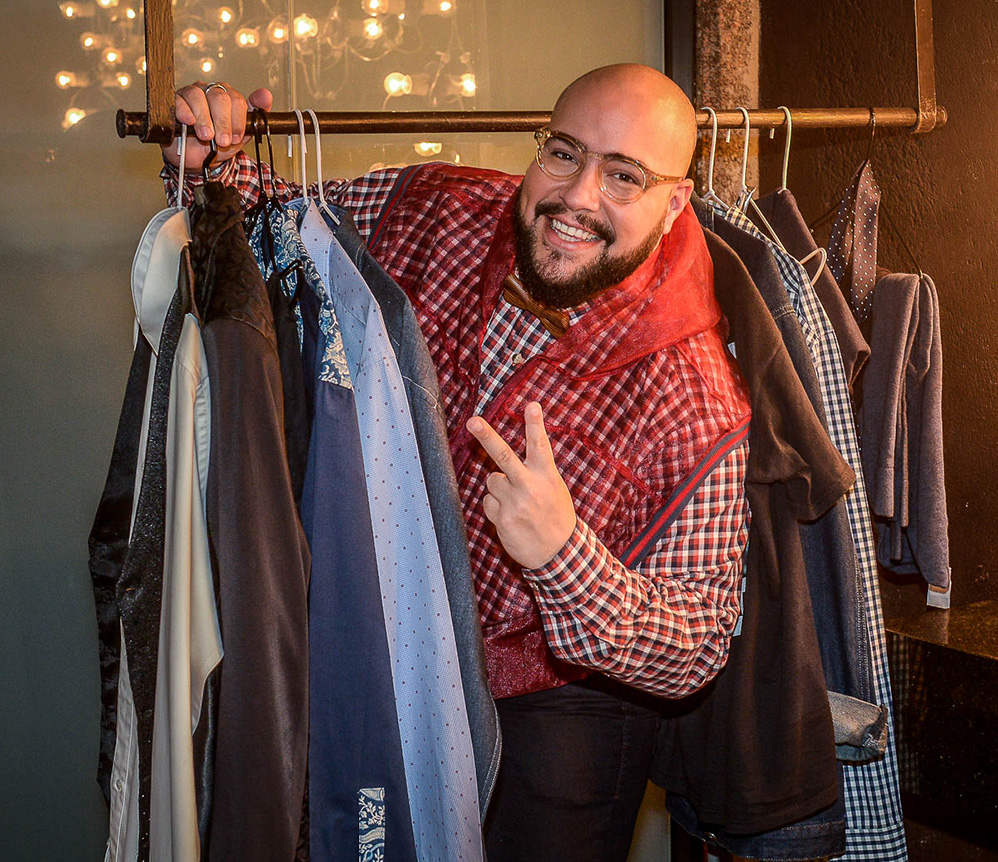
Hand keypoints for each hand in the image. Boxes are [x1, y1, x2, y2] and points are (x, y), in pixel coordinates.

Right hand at [161, 82, 273, 170]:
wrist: (199, 159)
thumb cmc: (218, 143)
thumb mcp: (242, 134)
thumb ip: (256, 115)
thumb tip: (266, 95)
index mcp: (228, 96)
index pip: (236, 100)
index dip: (238, 121)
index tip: (236, 138)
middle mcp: (210, 91)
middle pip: (219, 97)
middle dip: (223, 122)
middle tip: (222, 140)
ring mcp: (191, 94)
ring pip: (198, 96)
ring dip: (204, 119)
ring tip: (206, 136)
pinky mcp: (175, 101)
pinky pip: (179, 100)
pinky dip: (185, 112)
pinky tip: (189, 122)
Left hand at [467, 402, 576, 568]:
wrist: (558, 554)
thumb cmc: (554, 515)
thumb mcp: (553, 488)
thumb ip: (533, 472)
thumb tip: (501, 464)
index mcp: (546, 476)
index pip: (540, 445)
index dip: (535, 424)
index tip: (532, 404)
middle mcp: (530, 487)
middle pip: (504, 456)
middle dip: (487, 436)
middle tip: (473, 421)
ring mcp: (515, 503)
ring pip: (491, 480)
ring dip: (499, 488)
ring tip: (517, 503)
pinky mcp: (502, 519)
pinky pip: (487, 502)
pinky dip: (495, 506)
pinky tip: (511, 517)